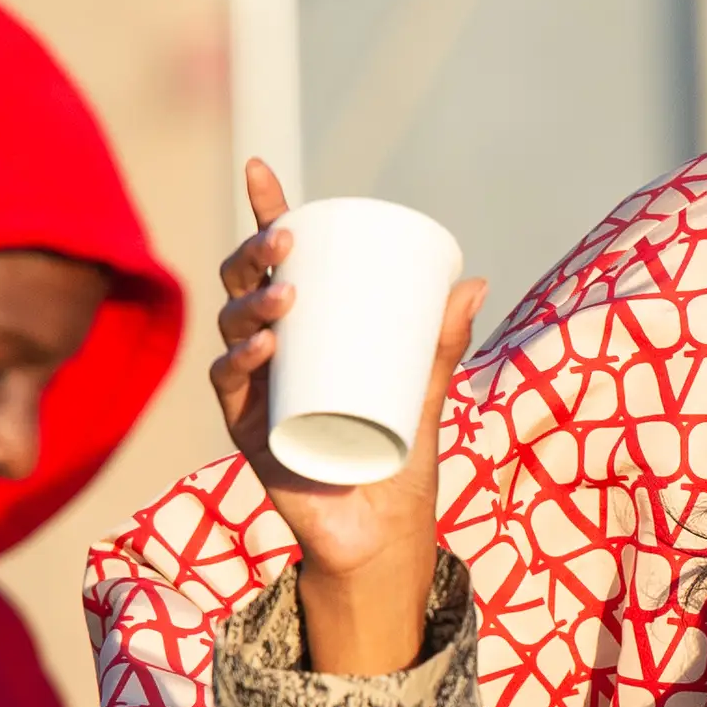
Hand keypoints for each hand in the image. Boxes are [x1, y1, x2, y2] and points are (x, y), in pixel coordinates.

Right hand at [209, 157, 488, 673]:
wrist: (380, 536)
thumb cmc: (397, 460)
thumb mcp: (424, 394)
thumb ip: (441, 344)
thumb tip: (475, 281)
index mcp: (304, 332)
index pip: (274, 262)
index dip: (262, 213)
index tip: (261, 170)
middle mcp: (268, 354)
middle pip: (244, 286)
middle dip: (256, 254)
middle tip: (288, 239)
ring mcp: (253, 391)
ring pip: (233, 329)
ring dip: (254, 303)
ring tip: (288, 294)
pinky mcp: (247, 430)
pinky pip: (230, 387)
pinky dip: (244, 362)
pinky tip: (267, 346)